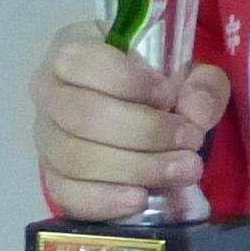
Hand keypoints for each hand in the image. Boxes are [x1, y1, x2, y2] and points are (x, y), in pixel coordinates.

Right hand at [29, 26, 228, 221]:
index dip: (128, 81)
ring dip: (135, 167)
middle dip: (144, 131)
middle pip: (81, 115)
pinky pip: (66, 193)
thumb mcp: (191, 75)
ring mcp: (46, 137)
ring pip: (75, 157)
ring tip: (183, 170)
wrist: (145, 126)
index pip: (81, 61)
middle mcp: (49, 92)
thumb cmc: (160, 89)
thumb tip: (195, 110)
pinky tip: (141, 198)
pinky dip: (104, 199)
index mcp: (74, 50)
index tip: (168, 95)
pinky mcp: (52, 178)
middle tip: (189, 139)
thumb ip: (203, 85)